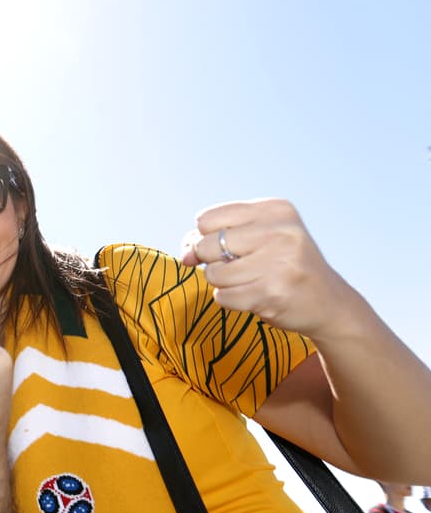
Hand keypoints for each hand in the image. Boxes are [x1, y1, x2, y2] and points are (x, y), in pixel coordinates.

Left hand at [180, 198, 351, 337]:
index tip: (222, 248)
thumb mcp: (257, 237)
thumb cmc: (283, 265)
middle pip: (205, 246)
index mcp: (275, 209)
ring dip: (224, 284)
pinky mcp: (272, 292)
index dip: (204, 237)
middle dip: (213, 262)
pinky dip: (231, 300)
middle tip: (240, 267)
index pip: (206, 219)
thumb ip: (213, 238)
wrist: (328, 302)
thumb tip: (185, 255)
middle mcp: (280, 231)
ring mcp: (278, 262)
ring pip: (213, 273)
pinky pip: (223, 297)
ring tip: (251, 281)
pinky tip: (255, 296)